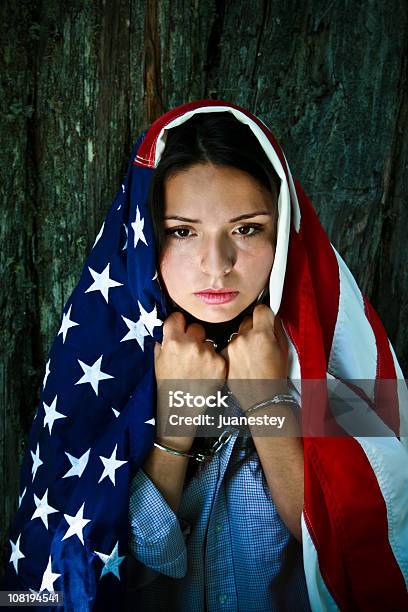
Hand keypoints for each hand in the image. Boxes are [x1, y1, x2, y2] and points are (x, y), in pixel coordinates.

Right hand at [154, 311, 226, 450]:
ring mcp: (208, 354)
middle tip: (191, 351)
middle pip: (197, 328)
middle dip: (195, 337)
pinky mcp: (221, 364)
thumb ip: (164, 343)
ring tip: (199, 367)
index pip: (177, 318)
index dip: (178, 323)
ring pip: (209, 342)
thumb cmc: (167, 386)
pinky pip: (218, 355)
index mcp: (173, 342)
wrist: (182, 410)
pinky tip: (207, 373)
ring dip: (205, 350)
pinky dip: (214, 362)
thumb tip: (169, 330)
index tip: (180, 329)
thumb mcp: (158, 362)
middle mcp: (192, 345)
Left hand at [220, 304, 288, 410]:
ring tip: (254, 355)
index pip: (261, 309)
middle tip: (261, 340)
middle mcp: (244, 338)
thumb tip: (273, 319)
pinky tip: (245, 361)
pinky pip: (230, 346)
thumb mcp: (284, 351)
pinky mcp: (224, 356)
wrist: (261, 398)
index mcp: (261, 334)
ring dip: (245, 340)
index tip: (266, 317)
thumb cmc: (273, 378)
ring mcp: (232, 347)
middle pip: (247, 320)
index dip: (265, 313)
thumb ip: (277, 330)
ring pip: (238, 333)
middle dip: (254, 327)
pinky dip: (237, 351)